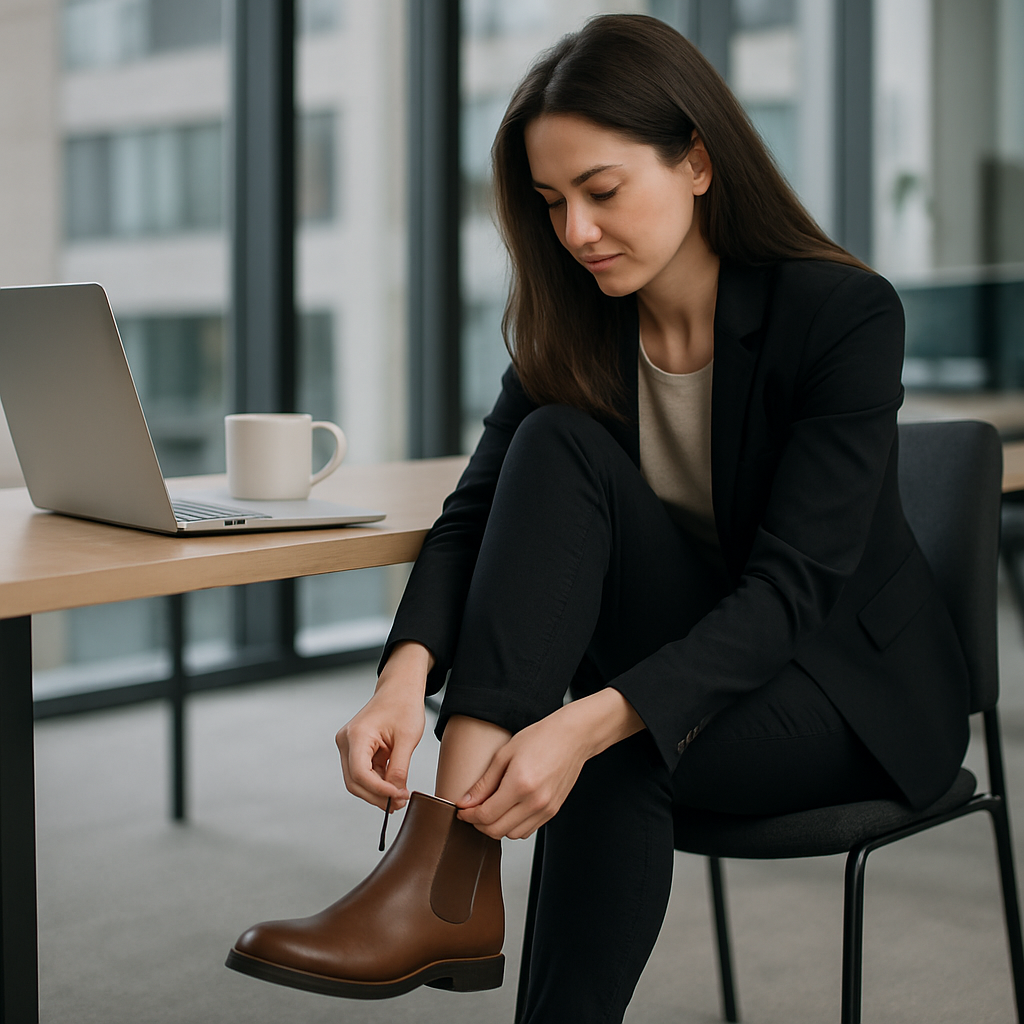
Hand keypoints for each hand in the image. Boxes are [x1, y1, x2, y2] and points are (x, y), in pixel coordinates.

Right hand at [335, 642, 432, 810]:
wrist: (400, 690)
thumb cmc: (404, 706)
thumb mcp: (407, 738)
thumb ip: (400, 768)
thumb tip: (396, 794)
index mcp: (357, 735)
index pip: (360, 773)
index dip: (379, 790)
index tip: (399, 797)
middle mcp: (346, 741)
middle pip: (355, 781)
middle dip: (377, 796)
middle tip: (400, 804)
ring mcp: (349, 746)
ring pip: (357, 780)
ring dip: (377, 791)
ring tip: (399, 797)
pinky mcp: (356, 749)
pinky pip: (363, 773)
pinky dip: (378, 782)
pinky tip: (394, 786)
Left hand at [456, 688, 643, 839]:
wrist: (573, 738)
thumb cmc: (541, 738)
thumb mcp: (505, 754)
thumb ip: (485, 782)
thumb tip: (467, 801)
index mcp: (520, 784)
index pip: (486, 815)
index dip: (468, 816)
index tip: (461, 810)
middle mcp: (535, 802)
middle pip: (497, 830)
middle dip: (479, 824)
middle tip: (471, 812)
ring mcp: (546, 809)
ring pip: (512, 835)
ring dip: (496, 827)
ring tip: (489, 810)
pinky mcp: (553, 811)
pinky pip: (527, 830)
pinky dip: (513, 826)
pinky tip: (508, 810)